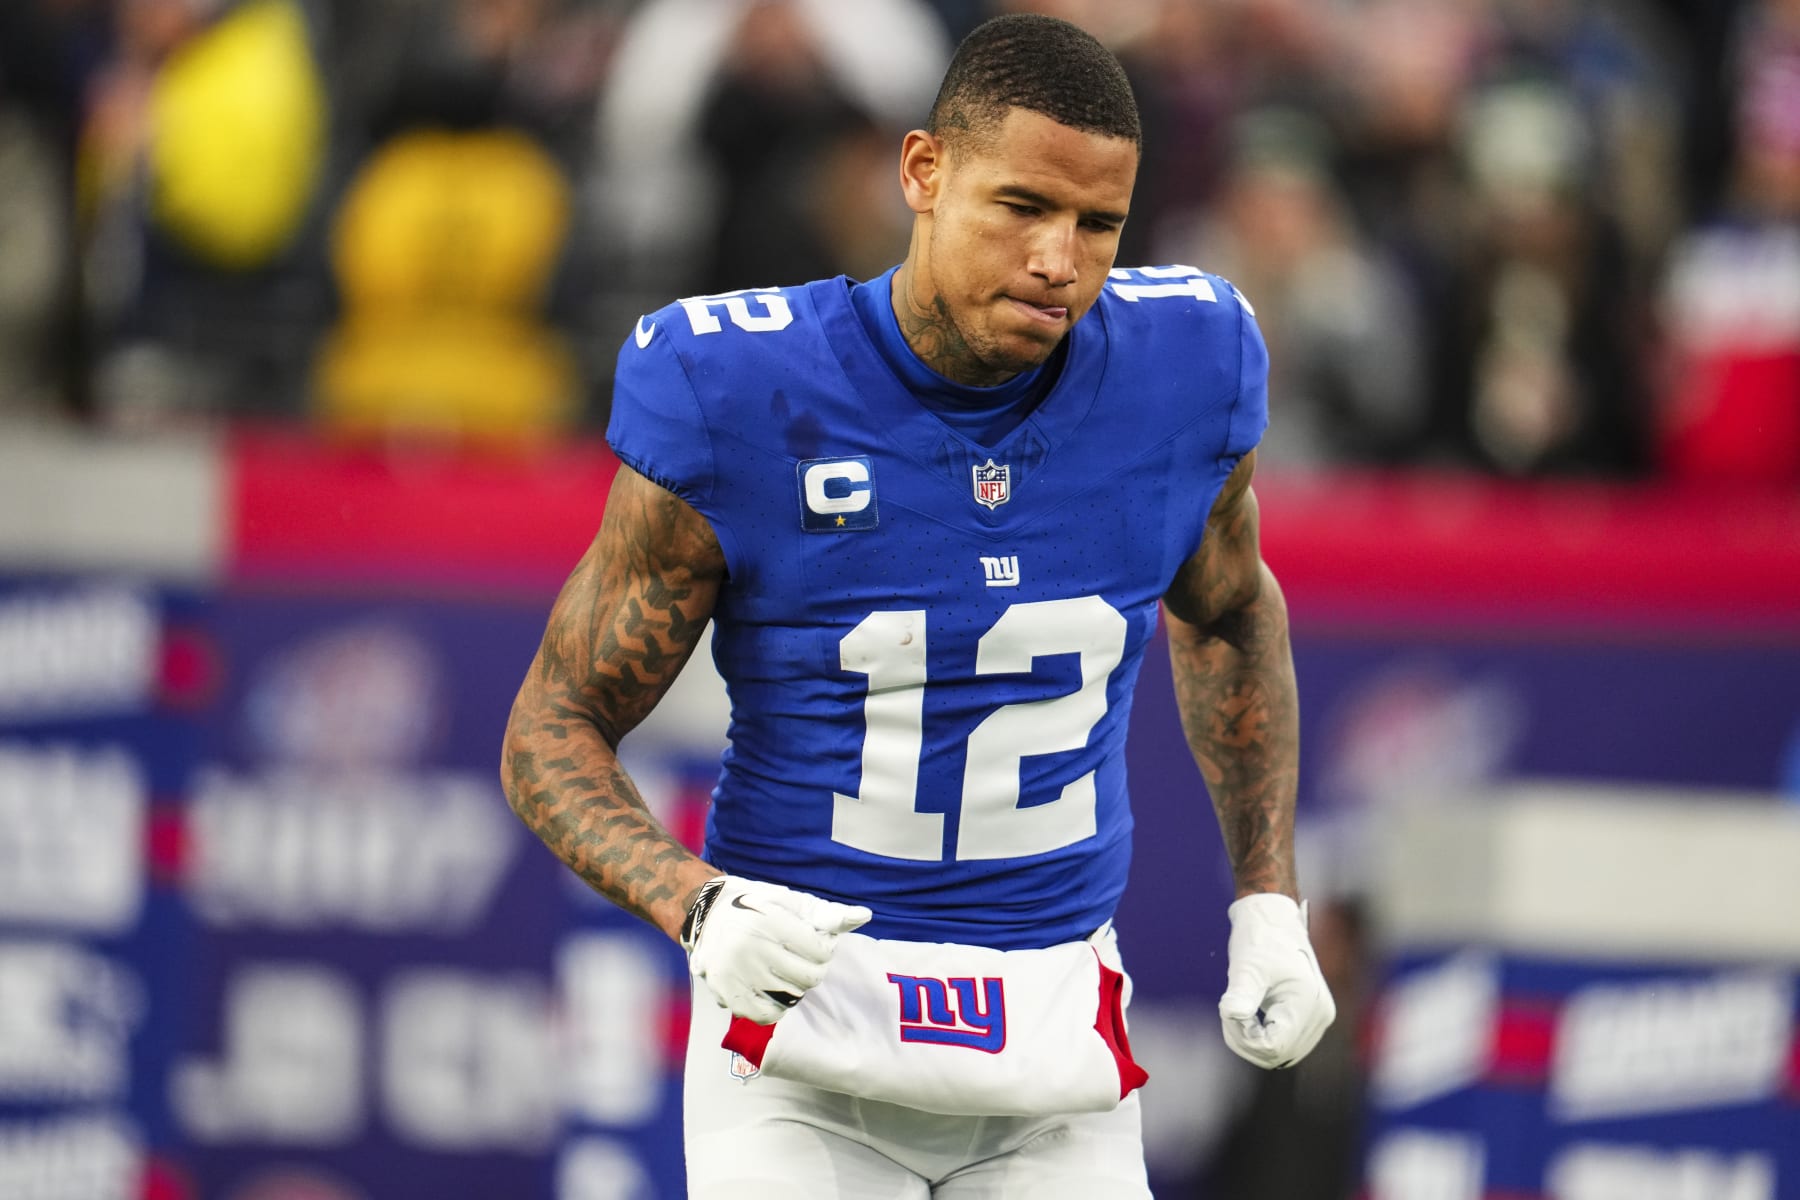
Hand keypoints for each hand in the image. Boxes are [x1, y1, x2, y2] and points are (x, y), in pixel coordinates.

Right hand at [683, 875, 871, 1024]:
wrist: (708, 913)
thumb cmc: (758, 906)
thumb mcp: (793, 902)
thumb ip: (828, 914)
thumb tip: (864, 915)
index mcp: (770, 922)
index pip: (821, 952)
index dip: (823, 948)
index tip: (811, 941)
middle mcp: (751, 948)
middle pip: (809, 977)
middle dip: (813, 968)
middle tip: (799, 957)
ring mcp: (737, 974)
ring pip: (791, 997)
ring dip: (795, 986)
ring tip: (784, 970)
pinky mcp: (727, 993)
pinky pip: (766, 1015)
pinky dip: (777, 1007)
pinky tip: (774, 990)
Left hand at [1218, 893, 1335, 1068]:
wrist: (1274, 919)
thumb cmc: (1260, 938)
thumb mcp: (1247, 966)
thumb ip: (1241, 992)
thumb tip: (1231, 1013)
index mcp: (1308, 1003)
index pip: (1275, 1047)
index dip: (1245, 1038)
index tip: (1228, 1012)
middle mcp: (1320, 1015)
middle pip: (1278, 1055)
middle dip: (1246, 1041)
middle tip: (1228, 1011)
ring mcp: (1318, 1018)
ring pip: (1281, 1053)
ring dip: (1253, 1041)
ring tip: (1237, 1013)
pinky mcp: (1310, 1017)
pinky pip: (1284, 1043)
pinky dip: (1262, 1036)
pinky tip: (1248, 1016)